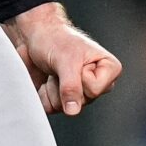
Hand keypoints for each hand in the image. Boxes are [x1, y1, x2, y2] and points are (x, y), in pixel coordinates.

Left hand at [4, 2, 121, 116]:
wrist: (36, 35)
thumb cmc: (56, 39)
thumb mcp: (66, 60)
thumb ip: (71, 86)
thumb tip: (73, 110)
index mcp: (108, 69)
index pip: (95, 90)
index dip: (80, 76)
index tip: (77, 60)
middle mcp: (99, 83)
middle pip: (82, 101)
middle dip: (65, 84)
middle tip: (63, 66)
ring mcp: (81, 93)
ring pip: (66, 107)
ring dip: (53, 88)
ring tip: (55, 70)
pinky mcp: (63, 99)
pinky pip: (52, 108)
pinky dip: (44, 93)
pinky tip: (47, 79)